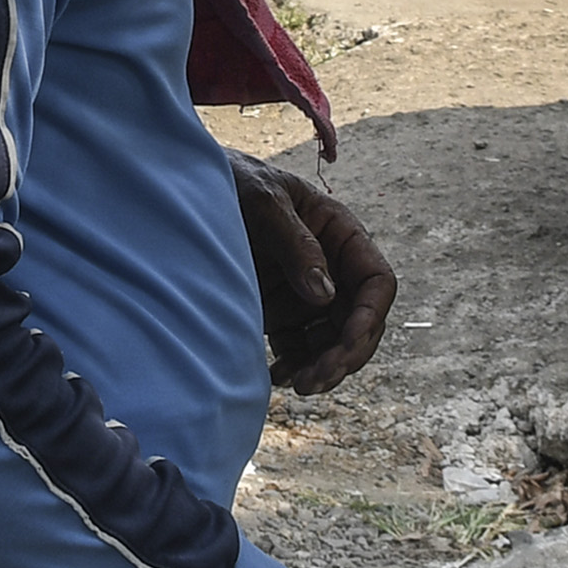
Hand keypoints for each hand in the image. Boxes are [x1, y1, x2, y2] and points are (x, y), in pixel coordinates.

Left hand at [232, 153, 395, 391]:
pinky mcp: (281, 311)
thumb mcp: (265, 203)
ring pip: (332, 343)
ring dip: (322, 368)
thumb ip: (296, 244)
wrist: (190, 192)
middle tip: (316, 380)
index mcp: (342, 235)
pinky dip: (295, 367)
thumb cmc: (235, 183)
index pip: (377, 283)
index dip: (369, 318)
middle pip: (359, 322)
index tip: (346, 345)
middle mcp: (333, 268)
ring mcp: (307, 293)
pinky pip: (300, 349)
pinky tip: (275, 376)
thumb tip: (324, 295)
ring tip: (296, 384)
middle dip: (344, 355)